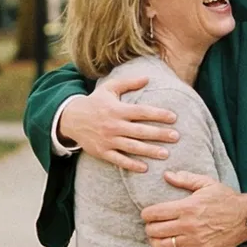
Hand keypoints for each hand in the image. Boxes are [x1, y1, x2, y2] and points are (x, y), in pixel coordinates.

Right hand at [61, 78, 178, 171]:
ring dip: (149, 151)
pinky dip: (131, 164)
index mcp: (117, 110)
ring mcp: (107, 140)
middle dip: (159, 134)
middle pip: (140, 131)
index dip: (158, 114)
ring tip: (165, 154)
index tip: (173, 117)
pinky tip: (145, 168)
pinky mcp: (102, 152)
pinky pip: (118, 160)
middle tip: (176, 137)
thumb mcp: (109, 88)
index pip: (141, 112)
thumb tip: (148, 78)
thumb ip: (129, 83)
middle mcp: (114, 125)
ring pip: (132, 147)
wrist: (70, 118)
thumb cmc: (94, 102)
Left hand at [145, 174, 246, 246]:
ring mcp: (193, 240)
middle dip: (149, 228)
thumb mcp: (207, 183)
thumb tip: (167, 175)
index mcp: (186, 207)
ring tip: (156, 238)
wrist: (246, 217)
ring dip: (155, 242)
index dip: (146, 214)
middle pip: (155, 230)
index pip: (155, 213)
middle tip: (151, 226)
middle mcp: (187, 225)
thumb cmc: (226, 199)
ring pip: (163, 245)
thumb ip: (185, 179)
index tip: (147, 214)